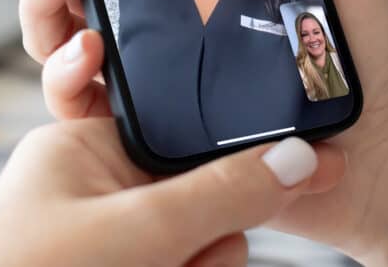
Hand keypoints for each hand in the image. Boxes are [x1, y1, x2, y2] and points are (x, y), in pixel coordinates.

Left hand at [0, 118, 345, 265]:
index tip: (288, 178)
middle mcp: (93, 191)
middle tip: (178, 263)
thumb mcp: (138, 233)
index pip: (185, 134)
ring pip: (194, 249)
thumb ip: (223, 194)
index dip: (229, 166)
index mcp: (83, 145)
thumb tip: (304, 158)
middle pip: (199, 201)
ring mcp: (101, 242)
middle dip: (205, 244)